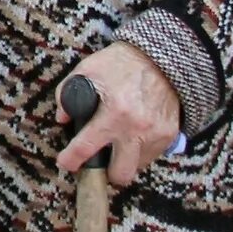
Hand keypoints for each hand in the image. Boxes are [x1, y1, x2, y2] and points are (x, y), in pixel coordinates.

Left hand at [55, 42, 181, 185]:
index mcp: (113, 112)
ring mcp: (155, 134)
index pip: (85, 148)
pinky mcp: (169, 135)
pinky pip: (151, 156)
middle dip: (107, 172)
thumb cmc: (121, 64)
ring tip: (118, 144)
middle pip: (120, 174)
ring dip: (125, 160)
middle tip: (100, 160)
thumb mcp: (88, 70)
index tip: (66, 162)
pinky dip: (140, 150)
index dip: (70, 160)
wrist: (161, 57)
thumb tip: (63, 118)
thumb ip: (68, 93)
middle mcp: (136, 128)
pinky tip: (134, 135)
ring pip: (136, 167)